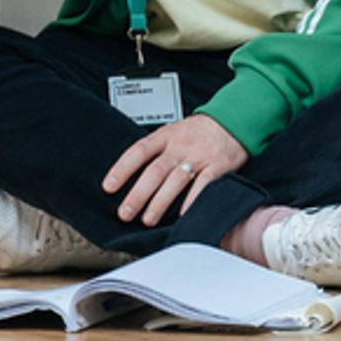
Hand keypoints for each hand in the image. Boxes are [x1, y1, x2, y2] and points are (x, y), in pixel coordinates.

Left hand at [101, 114, 248, 226]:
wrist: (232, 120)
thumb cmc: (197, 131)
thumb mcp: (172, 132)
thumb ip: (155, 150)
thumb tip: (130, 175)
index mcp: (164, 136)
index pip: (138, 151)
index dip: (122, 169)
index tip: (108, 187)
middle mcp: (179, 146)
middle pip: (155, 171)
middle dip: (138, 194)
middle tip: (125, 213)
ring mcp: (198, 157)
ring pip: (175, 180)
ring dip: (160, 202)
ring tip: (148, 219)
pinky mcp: (218, 167)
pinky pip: (204, 186)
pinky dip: (192, 201)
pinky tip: (182, 216)